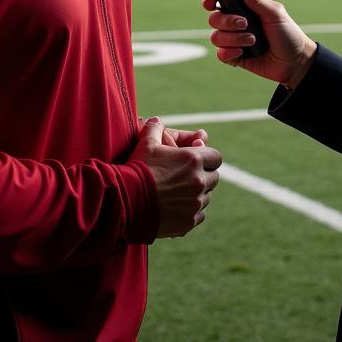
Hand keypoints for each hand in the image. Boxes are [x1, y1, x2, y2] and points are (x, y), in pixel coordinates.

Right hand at [131, 118, 221, 237]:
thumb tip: (157, 120)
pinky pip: (199, 215)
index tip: (196, 162)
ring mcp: (195, 203)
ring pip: (207, 197)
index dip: (207, 158)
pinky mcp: (189, 221)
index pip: (216, 157)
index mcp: (194, 160)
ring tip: (179, 193)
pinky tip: (177, 207)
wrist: (125, 202)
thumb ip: (155, 128)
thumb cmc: (137, 170)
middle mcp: (199, 181)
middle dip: (204, 176)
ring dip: (198, 194)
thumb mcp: (146, 143)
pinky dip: (192, 212)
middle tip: (187, 178)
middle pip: (214, 178)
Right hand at [203, 0, 316, 88]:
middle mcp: (236, 23)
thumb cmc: (288, 34)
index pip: (220, 0)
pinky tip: (242, 52)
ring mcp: (234, 40)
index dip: (211, 0)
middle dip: (227, 22)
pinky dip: (229, 53)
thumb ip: (257, 0)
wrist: (295, 62)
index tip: (211, 3)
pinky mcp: (235, 57)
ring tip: (252, 41)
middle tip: (245, 24)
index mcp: (244, 8)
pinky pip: (220, 55)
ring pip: (216, 37)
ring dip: (233, 39)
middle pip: (214, 19)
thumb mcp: (275, 14)